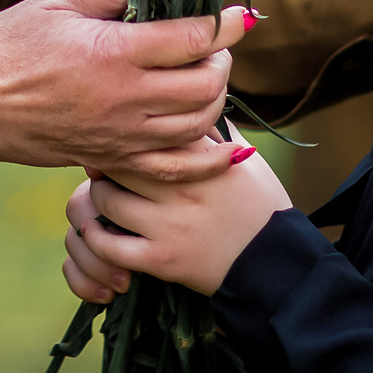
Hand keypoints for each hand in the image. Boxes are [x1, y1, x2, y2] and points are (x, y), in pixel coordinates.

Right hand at [0, 0, 250, 183]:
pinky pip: (173, 170)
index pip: (192, 38)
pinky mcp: (111, 158)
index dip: (226, 24)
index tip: (241, 15)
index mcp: (115, 52)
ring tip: (208, 79)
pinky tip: (225, 149)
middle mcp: (127, 98)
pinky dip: (206, 161)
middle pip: (205, 86)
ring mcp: (122, 134)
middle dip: (223, 61)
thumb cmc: (9, 46)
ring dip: (216, 100)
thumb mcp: (58, 4)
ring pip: (197, 126)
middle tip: (216, 45)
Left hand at [65, 143, 294, 296]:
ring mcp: (170, 225)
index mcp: (203, 159)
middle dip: (107, 163)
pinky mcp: (162, 260)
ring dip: (99, 198)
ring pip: (106, 200)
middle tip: (104, 167)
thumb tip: (190, 106)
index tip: (120, 136)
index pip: (149, 131)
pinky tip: (99, 231)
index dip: (127, 132)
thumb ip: (214, 134)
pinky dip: (96, 239)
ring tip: (105, 197)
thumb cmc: (261, 207)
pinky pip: (109, 247)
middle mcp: (183, 187)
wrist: (276, 266)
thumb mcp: (246, 161)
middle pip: (119, 161)